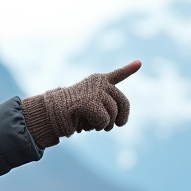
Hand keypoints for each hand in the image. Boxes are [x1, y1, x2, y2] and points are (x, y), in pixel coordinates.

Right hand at [21, 60, 141, 147]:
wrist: (51, 114)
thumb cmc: (71, 113)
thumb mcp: (90, 108)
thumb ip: (105, 110)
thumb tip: (119, 121)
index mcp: (99, 82)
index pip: (118, 75)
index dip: (128, 69)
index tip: (139, 63)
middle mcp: (99, 83)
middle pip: (123, 104)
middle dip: (120, 118)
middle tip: (114, 125)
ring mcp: (95, 91)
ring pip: (113, 114)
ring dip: (104, 125)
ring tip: (90, 122)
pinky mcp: (90, 101)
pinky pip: (103, 120)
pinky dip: (96, 126)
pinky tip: (84, 123)